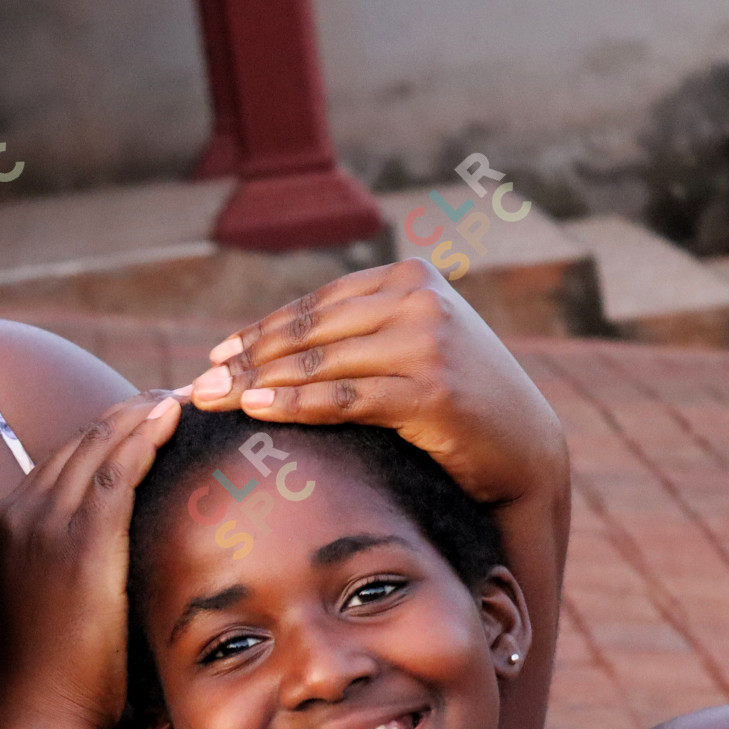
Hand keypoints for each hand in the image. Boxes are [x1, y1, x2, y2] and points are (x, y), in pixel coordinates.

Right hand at [0, 392, 181, 728]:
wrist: (43, 716)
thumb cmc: (57, 674)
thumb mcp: (46, 600)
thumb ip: (66, 557)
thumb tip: (114, 540)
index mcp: (6, 521)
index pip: (67, 454)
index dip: (113, 428)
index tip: (152, 415)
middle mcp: (19, 512)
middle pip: (85, 438)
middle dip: (134, 410)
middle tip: (184, 392)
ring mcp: (46, 524)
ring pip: (102, 444)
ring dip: (147, 412)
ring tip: (191, 395)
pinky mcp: (80, 542)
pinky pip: (117, 470)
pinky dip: (146, 435)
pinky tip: (174, 415)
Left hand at [179, 258, 562, 506]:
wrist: (528, 450)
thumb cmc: (460, 403)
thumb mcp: (415, 346)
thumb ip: (363, 332)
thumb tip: (277, 345)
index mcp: (411, 278)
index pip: (318, 304)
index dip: (262, 329)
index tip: (218, 355)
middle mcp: (419, 300)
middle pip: (310, 330)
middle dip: (248, 357)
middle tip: (200, 383)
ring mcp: (427, 342)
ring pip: (320, 363)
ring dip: (257, 383)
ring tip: (213, 400)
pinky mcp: (430, 390)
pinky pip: (343, 397)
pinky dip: (292, 403)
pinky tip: (255, 410)